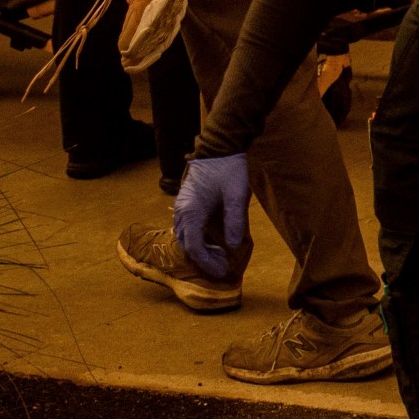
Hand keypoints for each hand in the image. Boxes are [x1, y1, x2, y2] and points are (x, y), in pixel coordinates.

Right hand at [172, 153, 252, 278]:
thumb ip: (234, 220)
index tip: (221, 271)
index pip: (194, 246)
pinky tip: (215, 244)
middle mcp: (182, 211)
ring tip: (220, 258)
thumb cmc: (229, 168)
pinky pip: (188, 228)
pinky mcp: (188, 204)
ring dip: (201, 251)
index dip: (207, 262)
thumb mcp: (236, 194)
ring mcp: (183, 207)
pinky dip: (199, 240)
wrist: (219, 147)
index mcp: (191, 211)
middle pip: (187, 244)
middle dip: (204, 260)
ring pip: (186, 237)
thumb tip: (232, 246)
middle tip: (223, 268)